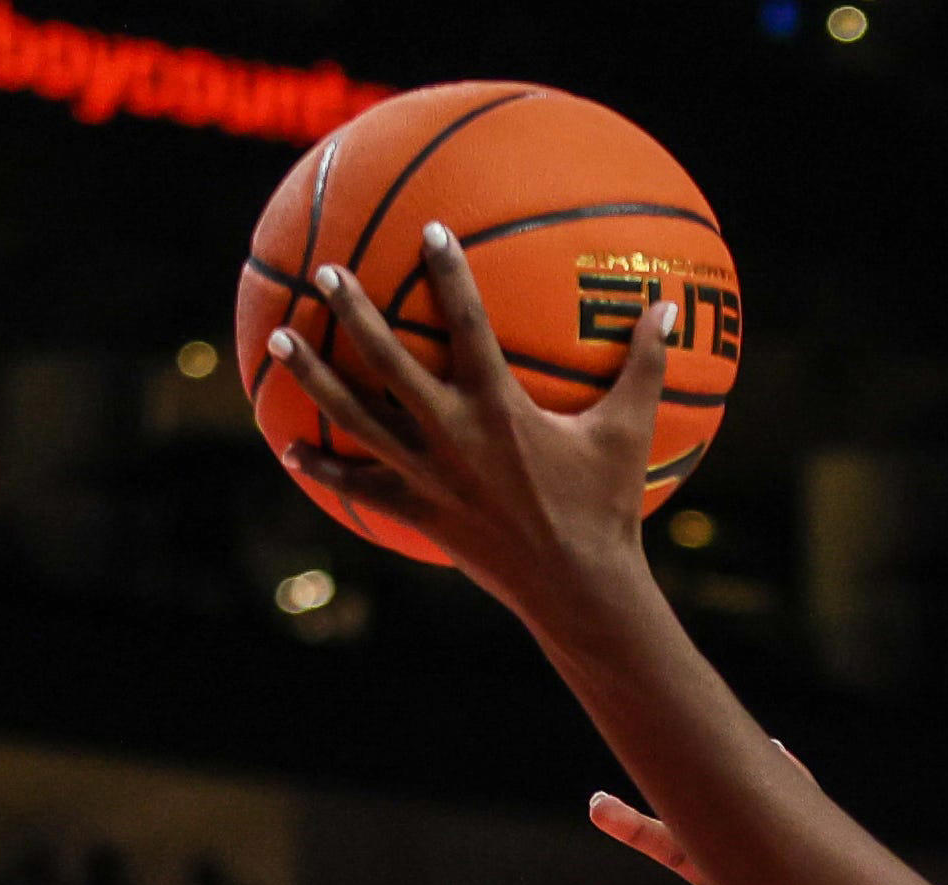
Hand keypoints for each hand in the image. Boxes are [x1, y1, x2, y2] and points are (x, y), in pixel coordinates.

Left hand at [267, 220, 664, 611]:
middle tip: (326, 273)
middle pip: (387, 362)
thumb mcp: (629, 432)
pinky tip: (292, 448)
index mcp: (500, 407)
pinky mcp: (418, 512)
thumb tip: (668, 309)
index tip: (430, 231)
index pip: (468, 323)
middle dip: (353, 312)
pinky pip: (360, 484)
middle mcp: (452, 435)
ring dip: (313, 376)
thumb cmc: (607, 508)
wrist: (577, 589)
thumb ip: (645, 365)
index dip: (448, 273)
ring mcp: (427, 476)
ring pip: (356, 416)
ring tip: (278, 339)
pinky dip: (324, 466)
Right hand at [569, 746, 850, 884]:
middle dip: (692, 789)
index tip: (764, 745)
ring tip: (600, 808)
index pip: (786, 813)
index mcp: (801, 871)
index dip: (776, 778)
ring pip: (680, 858)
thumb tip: (832, 858)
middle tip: (663, 751)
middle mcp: (763, 880)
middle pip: (723, 822)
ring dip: (641, 832)